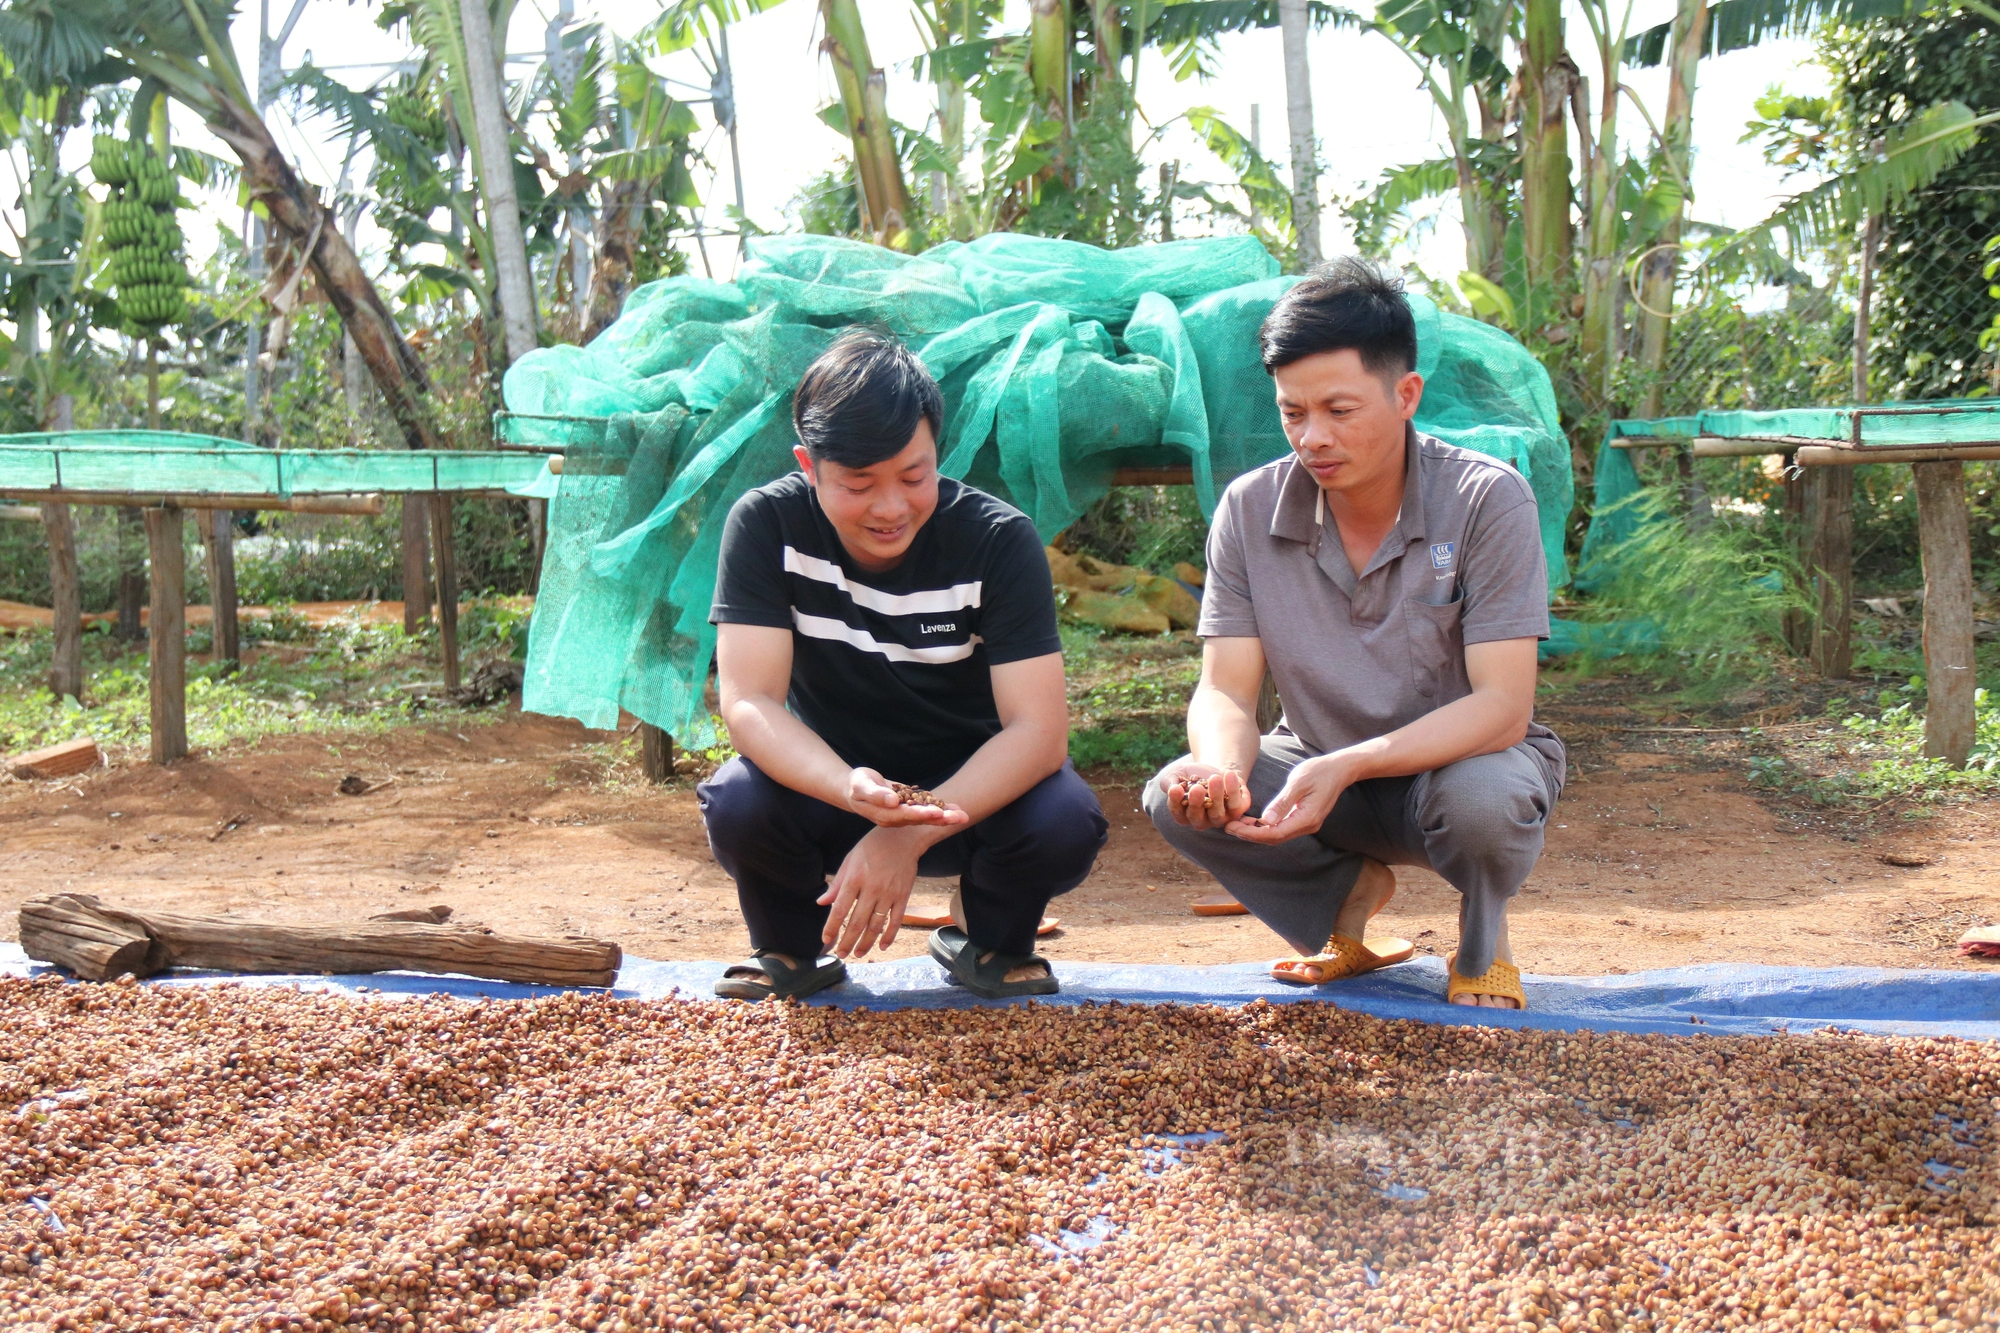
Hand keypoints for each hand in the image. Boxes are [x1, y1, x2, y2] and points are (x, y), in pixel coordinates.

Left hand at [818, 826, 923, 956]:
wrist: (902, 838)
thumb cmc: (871, 848)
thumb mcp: (849, 861)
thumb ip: (836, 884)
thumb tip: (821, 902)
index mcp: (854, 878)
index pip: (839, 909)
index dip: (832, 927)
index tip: (826, 940)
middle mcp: (871, 888)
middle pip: (857, 922)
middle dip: (847, 941)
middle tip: (841, 954)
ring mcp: (889, 894)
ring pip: (876, 925)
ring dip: (866, 942)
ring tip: (858, 954)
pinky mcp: (903, 896)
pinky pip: (896, 920)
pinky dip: (889, 935)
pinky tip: (882, 946)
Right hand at [845, 767, 969, 828]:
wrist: (855, 789)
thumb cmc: (857, 785)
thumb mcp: (861, 786)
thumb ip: (875, 794)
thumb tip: (893, 801)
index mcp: (885, 815)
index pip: (905, 815)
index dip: (921, 814)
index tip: (937, 812)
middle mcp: (897, 819)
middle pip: (921, 819)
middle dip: (941, 818)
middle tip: (959, 817)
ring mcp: (904, 815)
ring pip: (927, 817)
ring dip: (946, 816)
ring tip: (963, 815)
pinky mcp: (909, 809)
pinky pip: (927, 810)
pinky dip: (942, 809)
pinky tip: (956, 808)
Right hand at [1157, 759, 1251, 831]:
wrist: (1216, 772)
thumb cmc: (1192, 776)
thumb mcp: (1177, 775)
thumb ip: (1169, 781)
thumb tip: (1171, 788)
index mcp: (1183, 814)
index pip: (1177, 811)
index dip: (1175, 801)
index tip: (1175, 788)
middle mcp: (1200, 821)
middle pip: (1197, 817)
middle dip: (1196, 802)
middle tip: (1196, 788)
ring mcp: (1219, 819)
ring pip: (1217, 813)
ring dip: (1216, 796)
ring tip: (1214, 778)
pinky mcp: (1236, 811)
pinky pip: (1235, 804)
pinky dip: (1233, 790)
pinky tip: (1228, 774)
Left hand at [1226, 754, 1351, 843]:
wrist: (1339, 769)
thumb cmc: (1319, 771)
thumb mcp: (1298, 782)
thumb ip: (1282, 802)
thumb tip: (1265, 821)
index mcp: (1306, 819)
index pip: (1274, 833)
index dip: (1251, 833)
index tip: (1232, 827)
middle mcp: (1307, 826)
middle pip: (1274, 838)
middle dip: (1249, 834)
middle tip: (1228, 827)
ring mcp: (1306, 824)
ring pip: (1277, 835)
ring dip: (1256, 832)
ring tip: (1236, 824)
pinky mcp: (1304, 819)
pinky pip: (1282, 828)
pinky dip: (1265, 826)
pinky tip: (1252, 820)